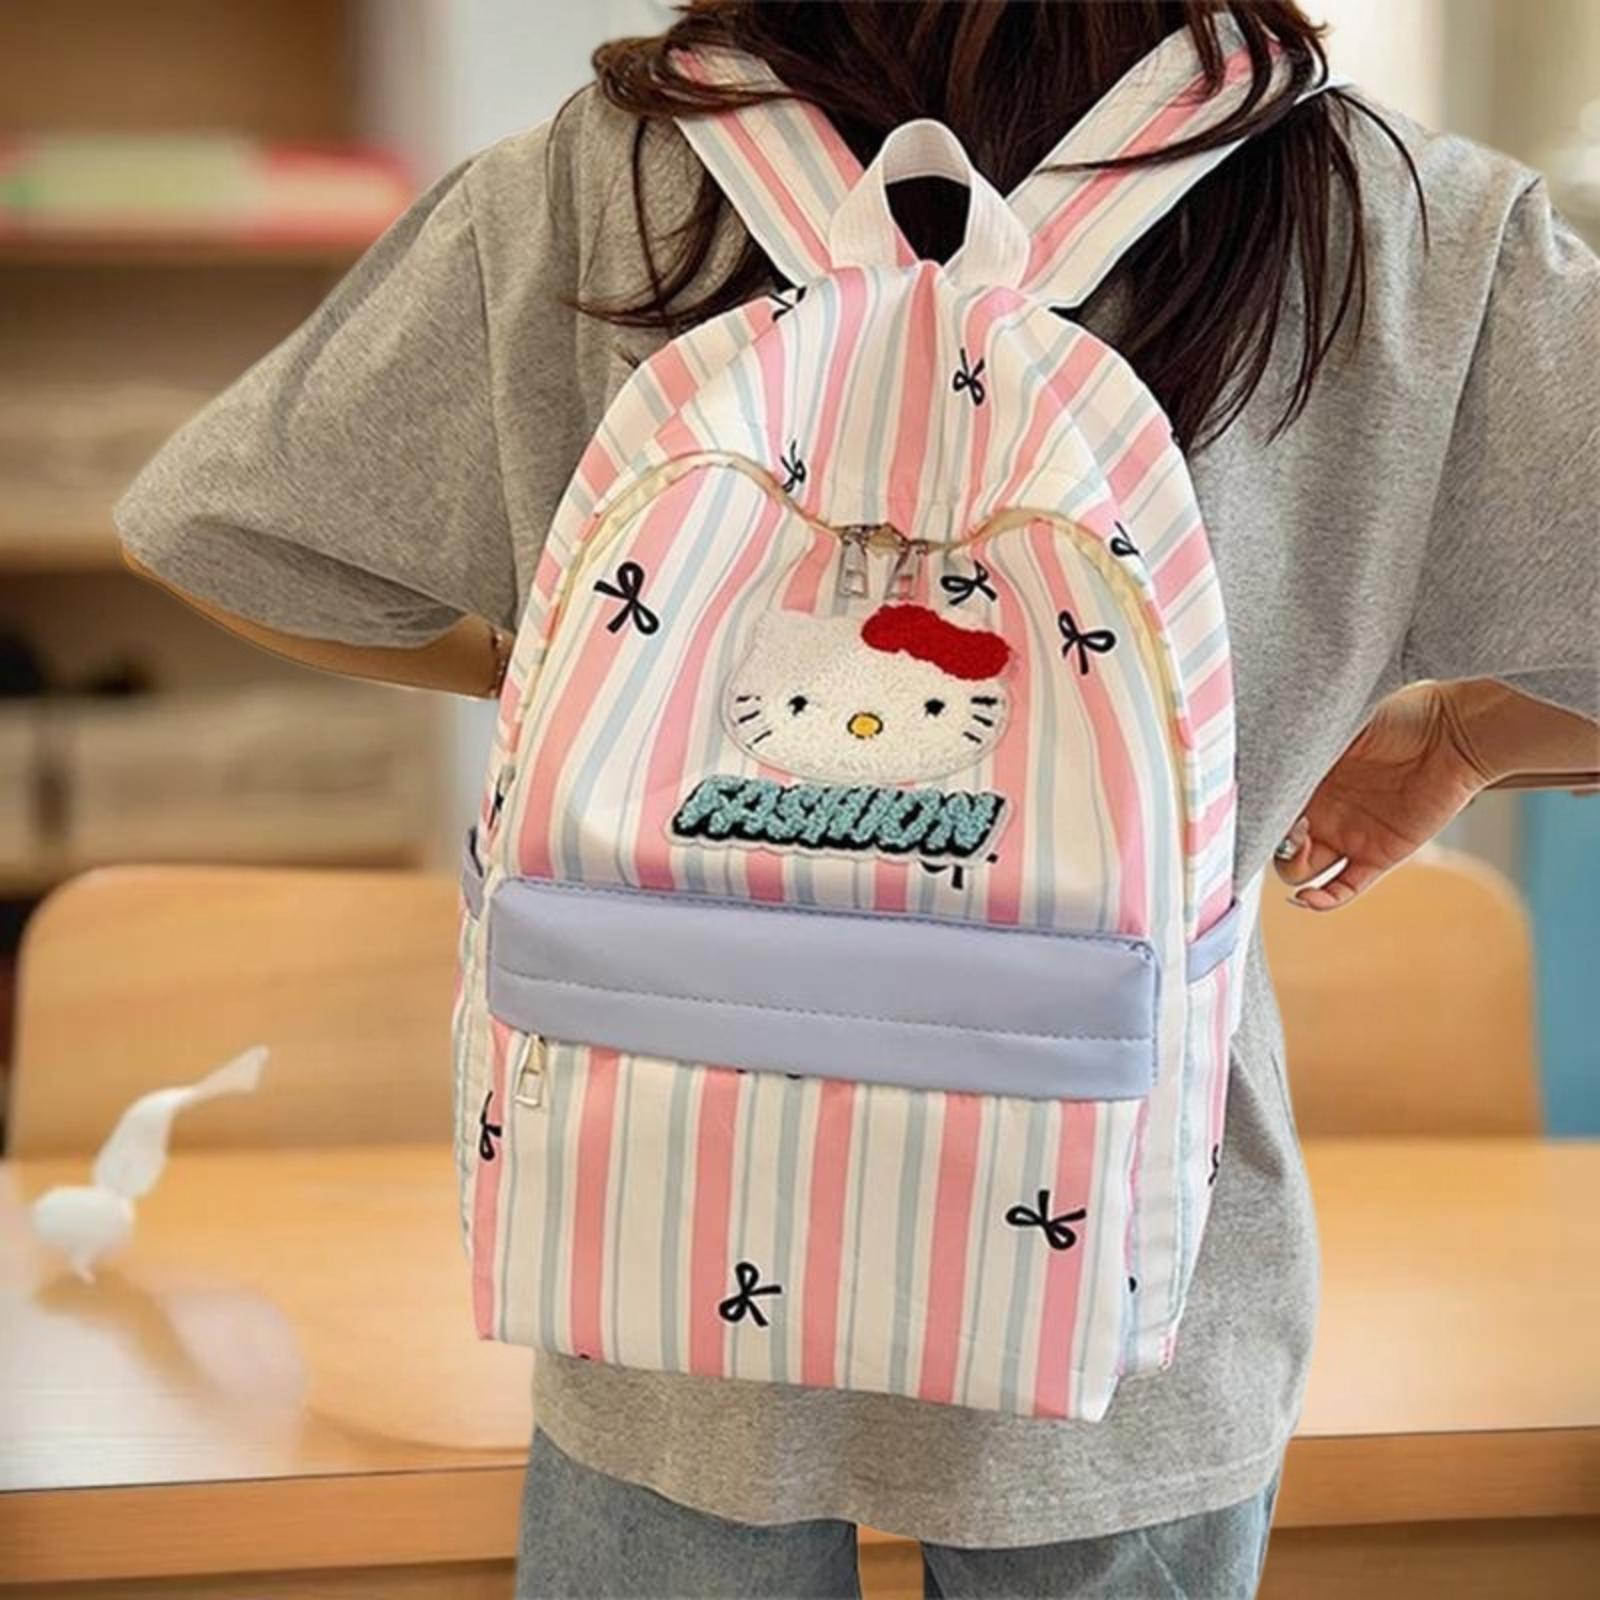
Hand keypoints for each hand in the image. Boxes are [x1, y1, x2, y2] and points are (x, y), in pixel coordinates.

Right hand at [1273, 683, 1489, 910]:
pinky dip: (1323, 900)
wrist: (1453, 731)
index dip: (1255, 815)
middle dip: (1270, 841)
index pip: (1266, 809)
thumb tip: (1261, 760)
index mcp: (1307, 779)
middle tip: (1286, 822)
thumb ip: (1302, 746)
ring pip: (1301, 871)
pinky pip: (1343, 889)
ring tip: (1304, 843)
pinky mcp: (1378, 855)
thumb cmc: (1399, 714)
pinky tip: (1309, 898)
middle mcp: (1321, 810)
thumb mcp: (1338, 724)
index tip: (1255, 808)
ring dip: (1293, 867)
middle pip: (1276, 844)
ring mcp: (1348, 835)